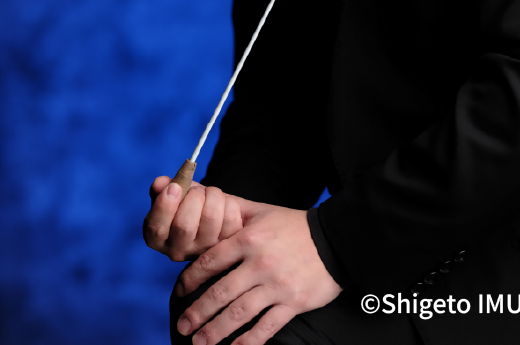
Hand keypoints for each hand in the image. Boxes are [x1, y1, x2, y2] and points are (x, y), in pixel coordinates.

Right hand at [143, 175, 242, 260]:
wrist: (220, 211)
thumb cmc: (193, 202)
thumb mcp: (177, 192)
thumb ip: (165, 186)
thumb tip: (160, 184)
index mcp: (158, 238)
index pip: (156, 229)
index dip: (164, 207)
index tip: (174, 187)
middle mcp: (178, 251)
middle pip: (184, 225)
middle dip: (193, 197)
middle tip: (197, 191)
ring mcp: (202, 252)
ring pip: (210, 217)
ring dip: (213, 196)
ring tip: (211, 195)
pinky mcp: (225, 248)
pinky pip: (230, 218)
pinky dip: (229, 202)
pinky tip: (225, 205)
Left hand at [174, 196, 341, 343]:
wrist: (335, 240)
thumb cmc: (294, 225)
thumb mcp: (262, 211)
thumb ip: (234, 207)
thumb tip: (204, 195)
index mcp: (250, 238)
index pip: (212, 260)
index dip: (191, 278)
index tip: (179, 292)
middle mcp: (261, 263)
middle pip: (221, 292)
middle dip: (198, 312)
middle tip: (182, 325)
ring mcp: (277, 285)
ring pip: (239, 313)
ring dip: (216, 331)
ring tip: (199, 343)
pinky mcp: (293, 303)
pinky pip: (266, 327)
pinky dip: (248, 341)